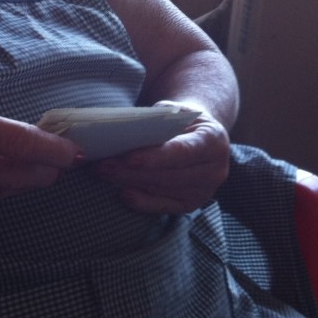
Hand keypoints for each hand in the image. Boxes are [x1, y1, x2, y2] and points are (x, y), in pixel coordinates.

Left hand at [93, 111, 229, 213]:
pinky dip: (141, 202)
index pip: (184, 151)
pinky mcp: (191, 204)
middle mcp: (215, 169)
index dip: (156, 157)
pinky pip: (163, 207)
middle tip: (102, 165)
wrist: (198, 134)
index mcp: (214, 140)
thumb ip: (157, 119)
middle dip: (132, 171)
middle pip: (168, 175)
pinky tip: (122, 193)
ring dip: (130, 183)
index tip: (128, 158)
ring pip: (162, 190)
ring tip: (104, 173)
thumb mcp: (174, 110)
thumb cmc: (182, 119)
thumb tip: (127, 132)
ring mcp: (205, 190)